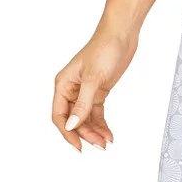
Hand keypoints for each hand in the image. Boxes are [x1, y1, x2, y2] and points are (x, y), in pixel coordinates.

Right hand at [52, 27, 137, 151]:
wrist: (122, 35)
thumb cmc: (104, 48)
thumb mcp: (93, 79)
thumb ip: (82, 104)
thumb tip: (72, 125)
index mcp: (63, 84)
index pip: (59, 115)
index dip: (67, 132)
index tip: (78, 145)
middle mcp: (71, 89)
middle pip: (73, 119)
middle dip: (85, 134)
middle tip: (98, 145)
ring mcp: (85, 91)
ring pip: (85, 118)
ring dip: (94, 131)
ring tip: (105, 142)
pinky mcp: (98, 91)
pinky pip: (96, 113)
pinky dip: (101, 124)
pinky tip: (108, 133)